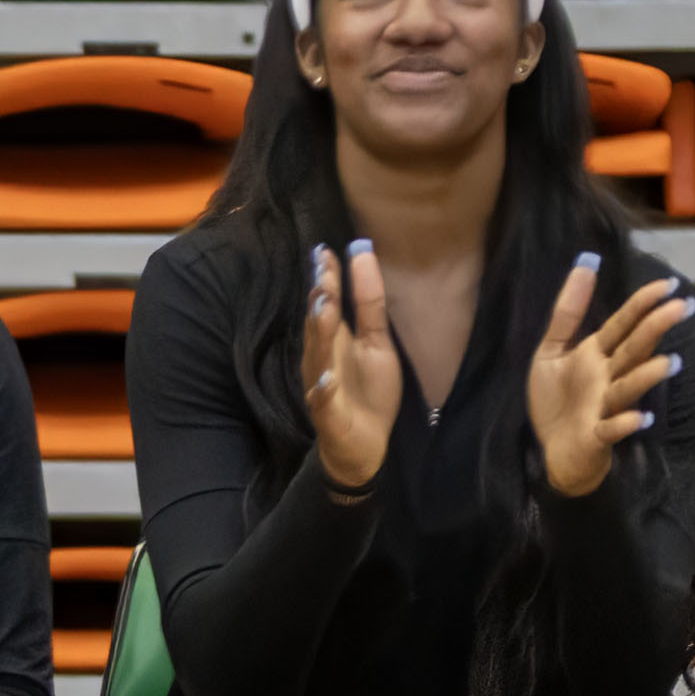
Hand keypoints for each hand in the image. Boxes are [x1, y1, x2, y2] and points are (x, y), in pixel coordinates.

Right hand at [301, 241, 402, 494]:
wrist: (364, 444)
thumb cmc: (368, 391)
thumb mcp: (377, 342)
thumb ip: (370, 302)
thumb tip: (362, 252)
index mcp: (333, 338)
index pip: (326, 302)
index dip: (326, 278)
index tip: (326, 251)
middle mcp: (321, 357)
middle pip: (318, 324)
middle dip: (321, 298)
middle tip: (323, 270)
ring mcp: (321, 385)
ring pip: (317, 356)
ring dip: (319, 333)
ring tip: (324, 309)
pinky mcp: (328, 414)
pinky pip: (323, 401)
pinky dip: (324, 390)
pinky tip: (327, 379)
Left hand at [524, 257, 691, 500]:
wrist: (551, 450)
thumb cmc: (556, 400)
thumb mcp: (551, 350)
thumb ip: (567, 312)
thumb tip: (585, 264)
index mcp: (596, 355)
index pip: (623, 324)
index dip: (642, 304)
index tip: (668, 285)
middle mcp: (607, 377)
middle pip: (633, 350)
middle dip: (655, 329)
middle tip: (681, 308)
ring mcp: (605, 406)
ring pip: (628, 388)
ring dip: (646, 376)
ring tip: (668, 362)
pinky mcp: (597, 435)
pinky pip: (612, 429)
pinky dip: (624, 424)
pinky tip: (637, 418)